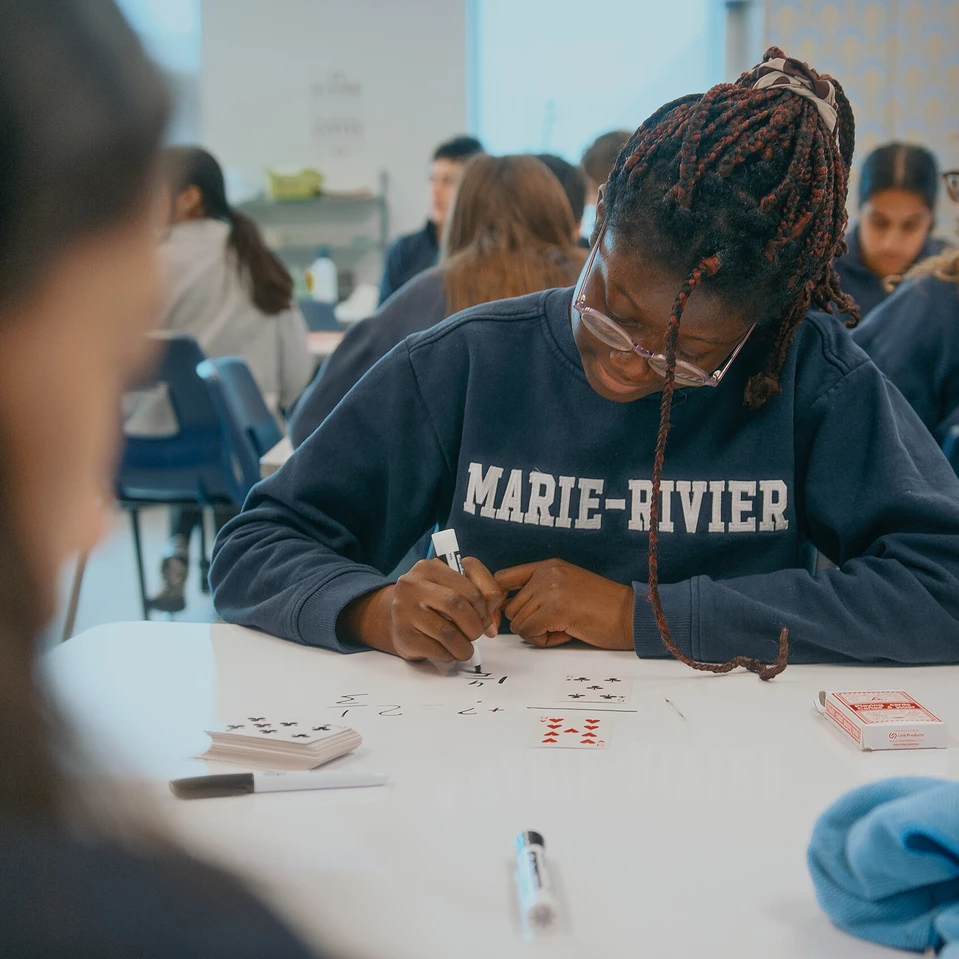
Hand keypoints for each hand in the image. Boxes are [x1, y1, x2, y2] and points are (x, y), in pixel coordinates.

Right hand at [340, 557, 504, 661]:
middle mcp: (412, 585)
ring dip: (465, 646)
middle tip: (476, 634)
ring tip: (465, 648)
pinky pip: (437, 650)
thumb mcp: (454, 585)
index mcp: (428, 568)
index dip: (483, 607)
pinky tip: (448, 651)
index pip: (468, 587)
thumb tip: (492, 623)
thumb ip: (481, 592)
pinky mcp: (403, 636)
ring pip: (448, 633)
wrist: (393, 618)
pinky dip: (450, 655)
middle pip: (457, 606)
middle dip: (475, 626)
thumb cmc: (432, 600)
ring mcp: (404, 611)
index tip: (485, 618)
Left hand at [494, 559, 633, 649]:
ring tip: (563, 628)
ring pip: (518, 622)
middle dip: (528, 623)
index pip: (503, 578)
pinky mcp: (555, 609)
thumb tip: (506, 612)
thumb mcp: (566, 588)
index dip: (499, 601)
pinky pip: (529, 633)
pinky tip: (566, 634)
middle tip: (555, 626)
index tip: (506, 617)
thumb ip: (540, 592)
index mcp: (548, 566)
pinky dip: (544, 641)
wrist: (631, 616)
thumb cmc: (603, 609)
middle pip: (510, 607)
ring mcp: (550, 589)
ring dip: (536, 633)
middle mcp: (546, 573)